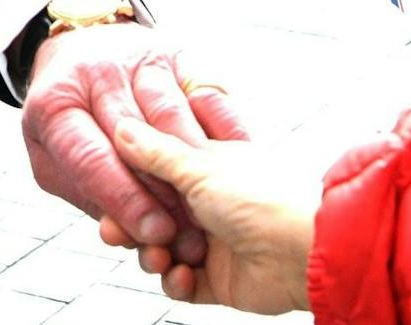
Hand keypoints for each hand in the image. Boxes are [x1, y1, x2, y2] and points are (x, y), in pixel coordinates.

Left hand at [22, 22, 247, 267]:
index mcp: (54, 105)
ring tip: (212, 208)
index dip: (124, 200)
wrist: (81, 48)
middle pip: (136, 139)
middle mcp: (96, 75)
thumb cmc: (70, 118)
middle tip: (189, 234)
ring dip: (197, 165)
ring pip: (172, 114)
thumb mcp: (53, 157)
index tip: (154, 234)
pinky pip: (206, 90)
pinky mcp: (176, 53)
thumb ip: (87, 193)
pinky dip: (223, 126)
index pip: (90, 158)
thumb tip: (122, 233)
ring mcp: (138, 60)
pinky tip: (235, 160)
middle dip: (165, 192)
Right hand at [100, 118, 315, 314]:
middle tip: (117, 230)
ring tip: (160, 256)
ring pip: (163, 250)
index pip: (157, 170)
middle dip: (133, 224)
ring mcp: (215, 241)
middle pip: (154, 213)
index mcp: (209, 166)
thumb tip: (123, 126)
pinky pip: (183, 283)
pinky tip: (182, 275)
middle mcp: (211, 202)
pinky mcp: (220, 278)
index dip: (131, 180)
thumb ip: (156, 152)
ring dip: (154, 255)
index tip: (108, 186)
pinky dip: (177, 282)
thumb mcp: (200, 166)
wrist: (302, 251)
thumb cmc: (264, 198)